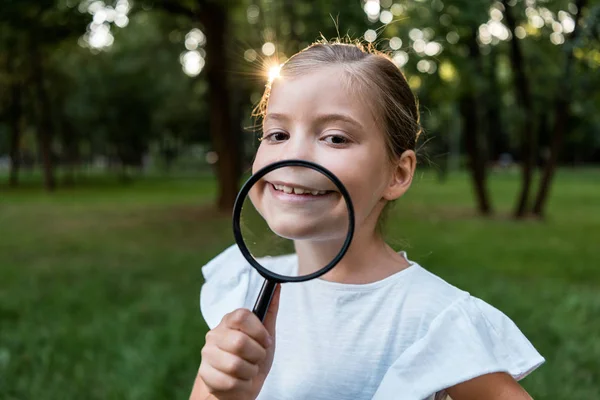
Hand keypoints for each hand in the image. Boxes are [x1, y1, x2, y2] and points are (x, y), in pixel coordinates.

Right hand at [197, 284, 280, 399]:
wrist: (239, 385)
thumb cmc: (253, 357)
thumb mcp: (265, 336)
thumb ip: (270, 312)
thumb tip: (278, 288)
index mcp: (229, 321)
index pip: (242, 316)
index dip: (258, 331)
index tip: (265, 341)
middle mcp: (215, 335)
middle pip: (240, 342)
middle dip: (256, 355)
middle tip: (256, 358)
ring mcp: (207, 354)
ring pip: (235, 365)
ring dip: (249, 372)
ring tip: (248, 370)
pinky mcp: (205, 374)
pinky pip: (229, 382)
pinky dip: (241, 385)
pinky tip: (239, 380)